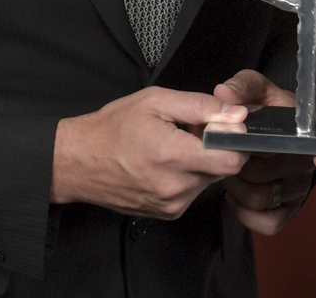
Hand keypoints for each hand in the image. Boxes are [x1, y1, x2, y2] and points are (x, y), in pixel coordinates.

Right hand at [51, 87, 247, 218]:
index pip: (232, 158)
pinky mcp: (167, 214)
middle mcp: (175, 186)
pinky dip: (188, 177)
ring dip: (201, 163)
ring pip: (209, 181)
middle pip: (223, 169)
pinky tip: (166, 164)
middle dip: (216, 148)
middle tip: (191, 133)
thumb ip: (201, 106)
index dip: (235, 140)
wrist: (78, 162)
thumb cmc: (112, 128)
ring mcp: (171, 204)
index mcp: (173, 155)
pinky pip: (193, 192)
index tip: (224, 127)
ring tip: (174, 147)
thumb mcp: (156, 102)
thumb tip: (236, 114)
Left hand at [213, 70, 315, 234]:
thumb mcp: (259, 89)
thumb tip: (223, 93)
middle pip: (257, 174)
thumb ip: (241, 86)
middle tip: (222, 157)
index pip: (264, 144)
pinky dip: (246, 214)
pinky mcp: (291, 209)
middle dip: (232, 165)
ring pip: (260, 199)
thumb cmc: (273, 110)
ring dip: (236, 189)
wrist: (295, 130)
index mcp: (296, 132)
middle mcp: (303, 162)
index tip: (223, 139)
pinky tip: (237, 197)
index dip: (237, 144)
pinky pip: (268, 223)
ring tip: (228, 174)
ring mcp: (298, 188)